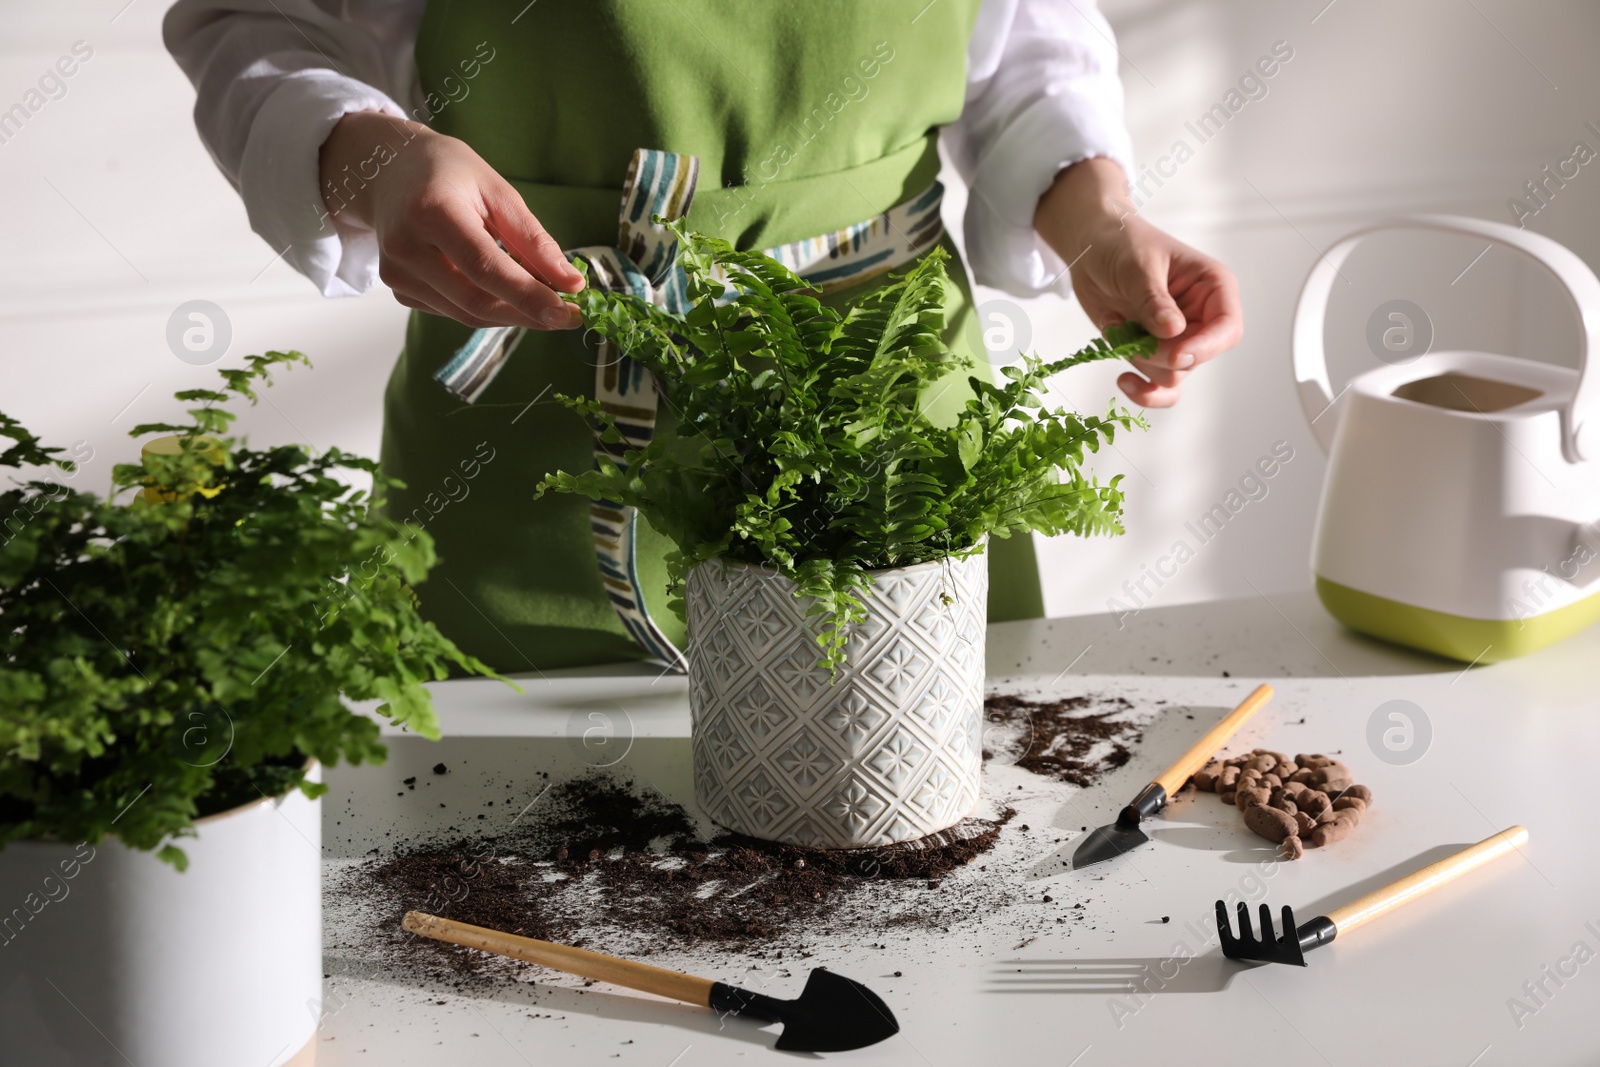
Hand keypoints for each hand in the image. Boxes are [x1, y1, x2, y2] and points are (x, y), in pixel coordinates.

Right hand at [318, 111, 582, 328]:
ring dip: (511, 315)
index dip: (527, 296)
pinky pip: (453, 311)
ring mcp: (397, 274)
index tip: (567, 313)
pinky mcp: (399, 290)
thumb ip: (532, 239)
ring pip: (466, 314)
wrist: (387, 170)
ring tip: (543, 302)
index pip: (484, 267)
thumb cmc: (448, 173)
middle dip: (527, 315)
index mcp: (431, 212)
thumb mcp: (497, 190)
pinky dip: (487, 309)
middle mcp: (406, 248)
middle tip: (567, 316)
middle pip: (475, 300)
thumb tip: (570, 282)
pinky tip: (502, 291)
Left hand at [1035, 158, 1241, 407]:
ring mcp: (1177, 339)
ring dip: (1140, 360)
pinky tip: (1124, 381)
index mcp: (1212, 288)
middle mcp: (1201, 318)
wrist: (1092, 250)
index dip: (1205, 347)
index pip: (1227, 329)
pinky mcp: (1153, 353)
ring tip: (1118, 328)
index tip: (1176, 354)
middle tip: (1130, 332)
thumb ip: (1154, 300)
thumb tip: (1174, 330)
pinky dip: (1144, 391)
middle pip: (1196, 358)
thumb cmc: (1122, 244)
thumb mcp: (1137, 266)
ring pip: (1172, 375)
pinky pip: (1159, 388)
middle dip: (1160, 354)